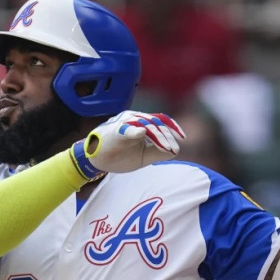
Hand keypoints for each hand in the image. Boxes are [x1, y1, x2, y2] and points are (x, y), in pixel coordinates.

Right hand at [70, 111, 185, 176]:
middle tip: (173, 148)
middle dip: (167, 136)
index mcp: (141, 123)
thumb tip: (175, 150)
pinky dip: (133, 130)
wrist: (96, 160)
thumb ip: (159, 152)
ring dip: (157, 136)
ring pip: (145, 124)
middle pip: (156, 122)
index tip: (182, 138)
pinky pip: (124, 129)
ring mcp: (124, 123)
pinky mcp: (114, 131)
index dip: (173, 128)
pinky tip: (141, 133)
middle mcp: (134, 119)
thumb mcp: (144, 156)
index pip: (161, 121)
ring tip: (165, 147)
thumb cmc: (121, 155)